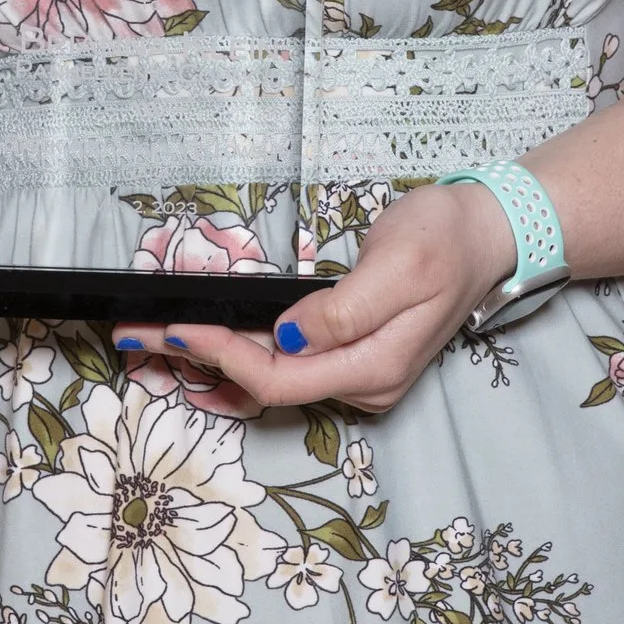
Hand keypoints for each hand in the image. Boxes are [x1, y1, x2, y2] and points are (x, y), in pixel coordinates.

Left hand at [118, 178, 518, 417]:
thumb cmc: (445, 239)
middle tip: (135, 335)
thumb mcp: (398, 263)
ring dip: (210, 364)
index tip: (178, 326)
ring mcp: (357, 377)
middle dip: (196, 361)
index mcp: (373, 367)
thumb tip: (289, 337)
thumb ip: (345, 309)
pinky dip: (238, 361)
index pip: (279, 377)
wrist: (487, 235)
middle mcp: (363, 385)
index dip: (222, 355)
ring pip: (269, 383)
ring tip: (153, 344)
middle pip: (264, 387)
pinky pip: (284, 371)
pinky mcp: (351, 360)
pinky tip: (202, 359)